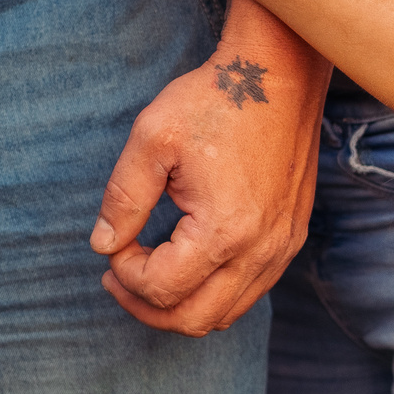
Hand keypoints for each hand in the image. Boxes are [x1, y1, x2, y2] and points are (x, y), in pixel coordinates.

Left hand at [89, 48, 317, 333]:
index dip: (124, 273)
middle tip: (118, 276)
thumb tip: (103, 245)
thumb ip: (123, 199)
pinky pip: (250, 291)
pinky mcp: (291, 237)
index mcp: (223, 230)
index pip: (161, 288)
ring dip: (180, 304)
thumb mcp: (151, 140)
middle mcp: (260, 250)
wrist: (279, 74)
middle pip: (194, 319)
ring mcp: (281, 247)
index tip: (113, 242)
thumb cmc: (213, 100)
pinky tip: (188, 261)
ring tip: (148, 273)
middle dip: (146, 306)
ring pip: (225, 313)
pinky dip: (212, 291)